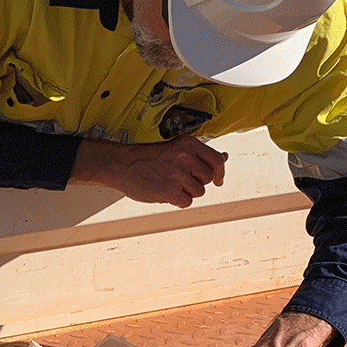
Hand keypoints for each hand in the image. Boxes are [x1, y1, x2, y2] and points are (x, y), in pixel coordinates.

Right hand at [69, 135, 226, 207]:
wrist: (121, 165)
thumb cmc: (146, 158)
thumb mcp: (176, 148)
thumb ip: (200, 154)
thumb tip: (224, 156)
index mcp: (189, 144)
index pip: (217, 160)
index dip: (219, 173)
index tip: (218, 180)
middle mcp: (186, 157)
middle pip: (207, 178)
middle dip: (196, 182)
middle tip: (178, 179)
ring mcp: (179, 174)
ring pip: (198, 192)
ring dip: (185, 192)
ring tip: (168, 183)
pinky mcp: (171, 190)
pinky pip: (186, 202)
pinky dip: (177, 201)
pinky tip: (165, 192)